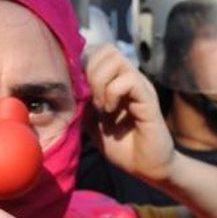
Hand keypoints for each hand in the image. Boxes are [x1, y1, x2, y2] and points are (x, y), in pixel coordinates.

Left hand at [85, 43, 174, 182]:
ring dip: (100, 82)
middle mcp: (131, 78)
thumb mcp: (92, 123)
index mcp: (117, 81)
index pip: (98, 51)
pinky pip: (128, 81)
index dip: (84, 65)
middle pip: (106, 49)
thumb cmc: (122, 146)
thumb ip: (82, 104)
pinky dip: (112, 94)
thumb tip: (67, 90)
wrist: (147, 168)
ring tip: (100, 106)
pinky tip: (110, 111)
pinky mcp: (148, 99)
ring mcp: (140, 87)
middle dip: (90, 72)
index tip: (79, 90)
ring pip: (116, 60)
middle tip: (90, 98)